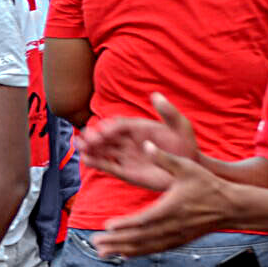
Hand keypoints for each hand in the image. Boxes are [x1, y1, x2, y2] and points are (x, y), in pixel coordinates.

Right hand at [77, 93, 200, 193]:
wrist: (188, 168)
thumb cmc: (186, 145)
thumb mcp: (180, 125)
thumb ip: (168, 111)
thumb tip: (155, 95)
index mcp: (138, 128)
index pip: (119, 125)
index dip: (109, 127)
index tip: (103, 130)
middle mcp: (129, 141)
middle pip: (106, 137)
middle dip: (94, 137)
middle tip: (84, 139)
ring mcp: (126, 156)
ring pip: (103, 150)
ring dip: (90, 148)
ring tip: (79, 147)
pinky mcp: (125, 171)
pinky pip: (108, 165)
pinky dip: (96, 162)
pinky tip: (86, 159)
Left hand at [93, 145, 232, 256]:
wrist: (233, 206)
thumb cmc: (209, 185)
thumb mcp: (188, 168)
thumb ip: (165, 158)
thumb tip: (146, 144)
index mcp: (172, 208)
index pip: (145, 220)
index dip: (126, 225)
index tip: (107, 226)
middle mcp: (172, 226)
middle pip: (141, 238)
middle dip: (117, 242)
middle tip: (96, 244)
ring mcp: (176, 236)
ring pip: (146, 247)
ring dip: (123, 251)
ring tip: (102, 253)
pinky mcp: (179, 241)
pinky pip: (155, 250)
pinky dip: (138, 253)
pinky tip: (123, 256)